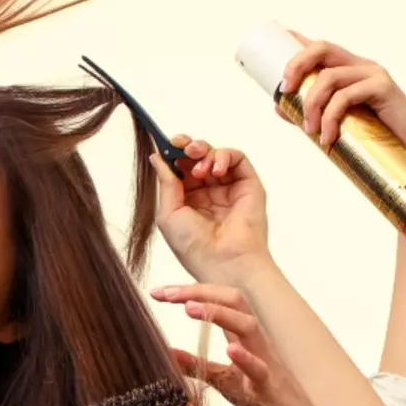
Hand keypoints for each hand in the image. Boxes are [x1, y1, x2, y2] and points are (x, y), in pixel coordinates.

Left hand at [149, 282, 321, 405]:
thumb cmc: (259, 397)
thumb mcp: (221, 378)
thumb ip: (195, 364)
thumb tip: (165, 351)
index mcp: (241, 336)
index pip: (217, 301)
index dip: (189, 293)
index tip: (157, 292)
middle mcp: (255, 341)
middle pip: (234, 300)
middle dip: (200, 292)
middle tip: (167, 293)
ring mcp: (266, 361)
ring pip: (249, 326)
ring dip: (219, 314)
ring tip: (189, 308)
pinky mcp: (271, 386)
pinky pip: (261, 369)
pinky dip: (245, 358)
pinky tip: (230, 350)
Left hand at [150, 136, 270, 284]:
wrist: (223, 261)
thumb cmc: (194, 246)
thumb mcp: (169, 213)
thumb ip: (165, 182)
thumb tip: (157, 157)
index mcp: (189, 200)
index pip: (181, 168)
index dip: (174, 154)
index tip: (167, 144)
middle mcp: (209, 192)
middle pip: (198, 157)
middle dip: (188, 147)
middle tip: (181, 146)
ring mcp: (229, 187)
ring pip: (217, 155)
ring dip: (205, 152)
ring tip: (200, 169)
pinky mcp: (248, 185)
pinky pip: (238, 159)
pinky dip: (225, 156)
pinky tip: (215, 170)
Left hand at [280, 32, 405, 187]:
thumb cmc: (374, 136)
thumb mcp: (334, 121)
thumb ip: (308, 112)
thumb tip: (277, 106)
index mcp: (347, 69)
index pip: (319, 47)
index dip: (296, 41)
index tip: (275, 43)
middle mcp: (360, 65)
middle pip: (322, 48)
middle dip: (296, 65)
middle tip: (283, 91)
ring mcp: (372, 74)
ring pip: (329, 77)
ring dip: (311, 105)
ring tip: (310, 131)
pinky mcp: (383, 87)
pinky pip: (345, 97)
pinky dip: (330, 118)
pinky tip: (327, 138)